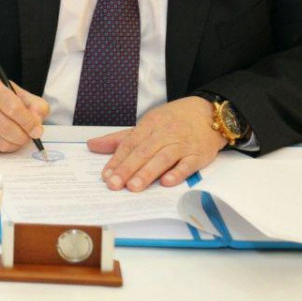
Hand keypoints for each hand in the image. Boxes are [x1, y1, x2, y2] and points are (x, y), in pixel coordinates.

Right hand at [0, 78, 49, 151]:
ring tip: (18, 139)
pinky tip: (5, 139)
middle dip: (22, 135)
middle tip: (29, 137)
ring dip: (14, 143)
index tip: (37, 131)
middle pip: (5, 126)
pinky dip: (4, 147)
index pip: (13, 107)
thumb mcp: (18, 94)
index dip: (28, 122)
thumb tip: (37, 125)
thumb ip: (35, 106)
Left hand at [86, 96, 226, 191]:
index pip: (130, 143)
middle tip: (114, 185)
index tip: (106, 175)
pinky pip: (187, 164)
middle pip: (143, 152)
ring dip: (147, 173)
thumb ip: (120, 138)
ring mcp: (182, 144)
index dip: (117, 160)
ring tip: (133, 187)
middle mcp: (165, 134)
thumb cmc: (173, 120)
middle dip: (127, 169)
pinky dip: (177, 173)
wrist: (209, 113)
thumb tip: (92, 145)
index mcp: (150, 125)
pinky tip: (166, 182)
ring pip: (162, 158)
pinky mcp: (199, 154)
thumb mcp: (147, 124)